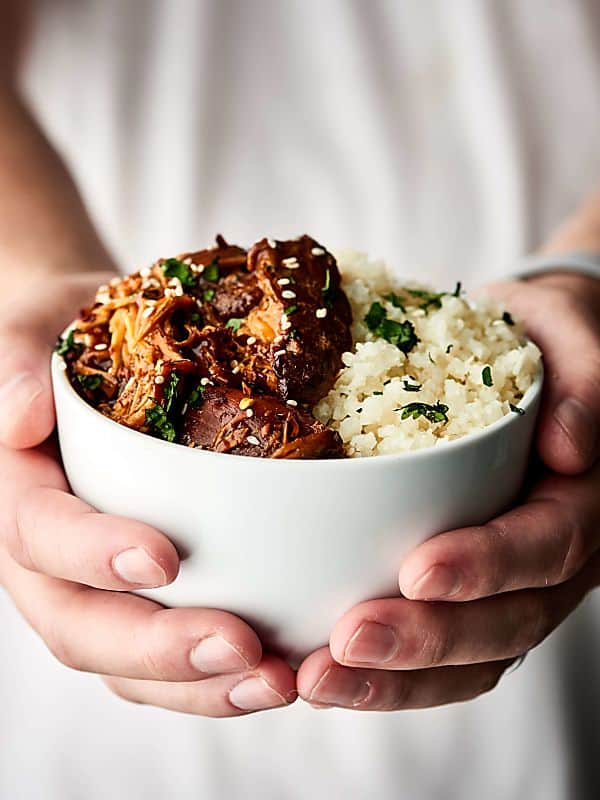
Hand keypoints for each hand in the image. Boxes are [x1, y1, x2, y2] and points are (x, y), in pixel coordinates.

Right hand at [0, 271, 295, 716]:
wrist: (99, 357)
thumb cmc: (69, 340)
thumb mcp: (36, 329)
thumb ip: (17, 361)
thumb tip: (21, 414)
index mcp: (21, 497)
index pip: (40, 538)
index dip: (93, 554)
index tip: (164, 555)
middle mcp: (52, 560)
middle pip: (85, 628)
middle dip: (160, 648)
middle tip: (241, 647)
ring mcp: (99, 589)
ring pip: (129, 665)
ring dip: (200, 685)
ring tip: (276, 680)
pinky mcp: (146, 599)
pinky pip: (170, 658)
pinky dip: (218, 678)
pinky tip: (282, 670)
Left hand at [297, 272, 599, 709]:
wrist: (526, 358)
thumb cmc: (540, 338)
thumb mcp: (566, 327)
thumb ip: (583, 371)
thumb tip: (572, 446)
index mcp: (582, 496)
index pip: (548, 543)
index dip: (488, 565)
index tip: (418, 570)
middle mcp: (554, 555)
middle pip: (507, 622)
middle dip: (427, 641)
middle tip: (346, 643)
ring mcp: (513, 583)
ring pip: (470, 657)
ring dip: (396, 679)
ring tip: (317, 680)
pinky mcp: (471, 592)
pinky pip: (440, 653)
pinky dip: (387, 675)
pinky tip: (322, 673)